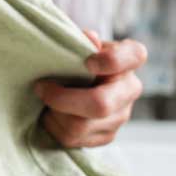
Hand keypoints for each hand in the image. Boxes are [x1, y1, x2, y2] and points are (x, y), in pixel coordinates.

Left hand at [35, 30, 146, 147]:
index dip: (112, 61)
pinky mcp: (107, 135)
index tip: (87, 62)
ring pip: (80, 125)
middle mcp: (130, 88)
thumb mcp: (77, 43)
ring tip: (45, 99)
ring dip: (54, 113)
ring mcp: (120, 116)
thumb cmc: (73, 55)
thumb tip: (89, 37)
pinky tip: (51, 113)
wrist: (72, 81)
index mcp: (129, 58)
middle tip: (40, 87)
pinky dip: (54, 126)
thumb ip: (80, 41)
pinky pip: (73, 138)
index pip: (134, 56)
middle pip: (100, 104)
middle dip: (63, 99)